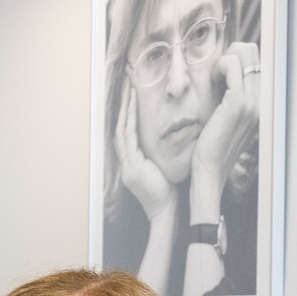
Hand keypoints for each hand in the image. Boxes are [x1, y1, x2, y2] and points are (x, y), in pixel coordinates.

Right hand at [116, 79, 175, 223]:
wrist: (165, 212)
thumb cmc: (169, 192)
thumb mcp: (165, 167)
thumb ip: (162, 152)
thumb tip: (176, 135)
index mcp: (133, 161)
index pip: (128, 132)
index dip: (129, 112)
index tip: (133, 93)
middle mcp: (126, 161)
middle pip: (121, 127)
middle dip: (123, 105)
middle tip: (127, 83)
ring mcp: (126, 163)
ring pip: (121, 129)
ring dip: (124, 108)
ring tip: (129, 89)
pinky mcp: (130, 167)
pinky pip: (127, 139)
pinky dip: (128, 121)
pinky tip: (132, 107)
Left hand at [189, 41, 260, 217]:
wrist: (208, 173)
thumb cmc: (210, 149)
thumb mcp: (224, 120)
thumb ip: (230, 99)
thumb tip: (222, 76)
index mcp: (261, 104)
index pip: (257, 62)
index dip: (236, 59)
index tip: (218, 75)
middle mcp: (262, 100)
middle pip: (254, 52)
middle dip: (231, 54)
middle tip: (214, 73)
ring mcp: (253, 101)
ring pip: (246, 54)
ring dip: (224, 59)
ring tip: (212, 79)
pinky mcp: (238, 103)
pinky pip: (232, 66)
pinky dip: (219, 67)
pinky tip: (210, 82)